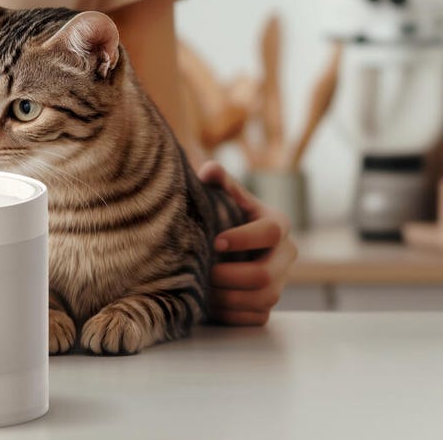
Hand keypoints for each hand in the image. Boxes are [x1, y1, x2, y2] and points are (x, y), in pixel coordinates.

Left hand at [198, 161, 298, 325]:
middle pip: (266, 276)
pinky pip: (255, 317)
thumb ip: (217, 181)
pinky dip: (230, 314)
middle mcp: (286, 255)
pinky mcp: (268, 304)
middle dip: (230, 277)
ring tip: (200, 290)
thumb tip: (209, 169)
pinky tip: (208, 305)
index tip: (216, 242)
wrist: (225, 243)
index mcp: (277, 224)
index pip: (270, 233)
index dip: (244, 239)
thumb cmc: (223, 214)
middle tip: (202, 273)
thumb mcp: (223, 195)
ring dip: (227, 299)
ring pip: (262, 300)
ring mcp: (281, 282)